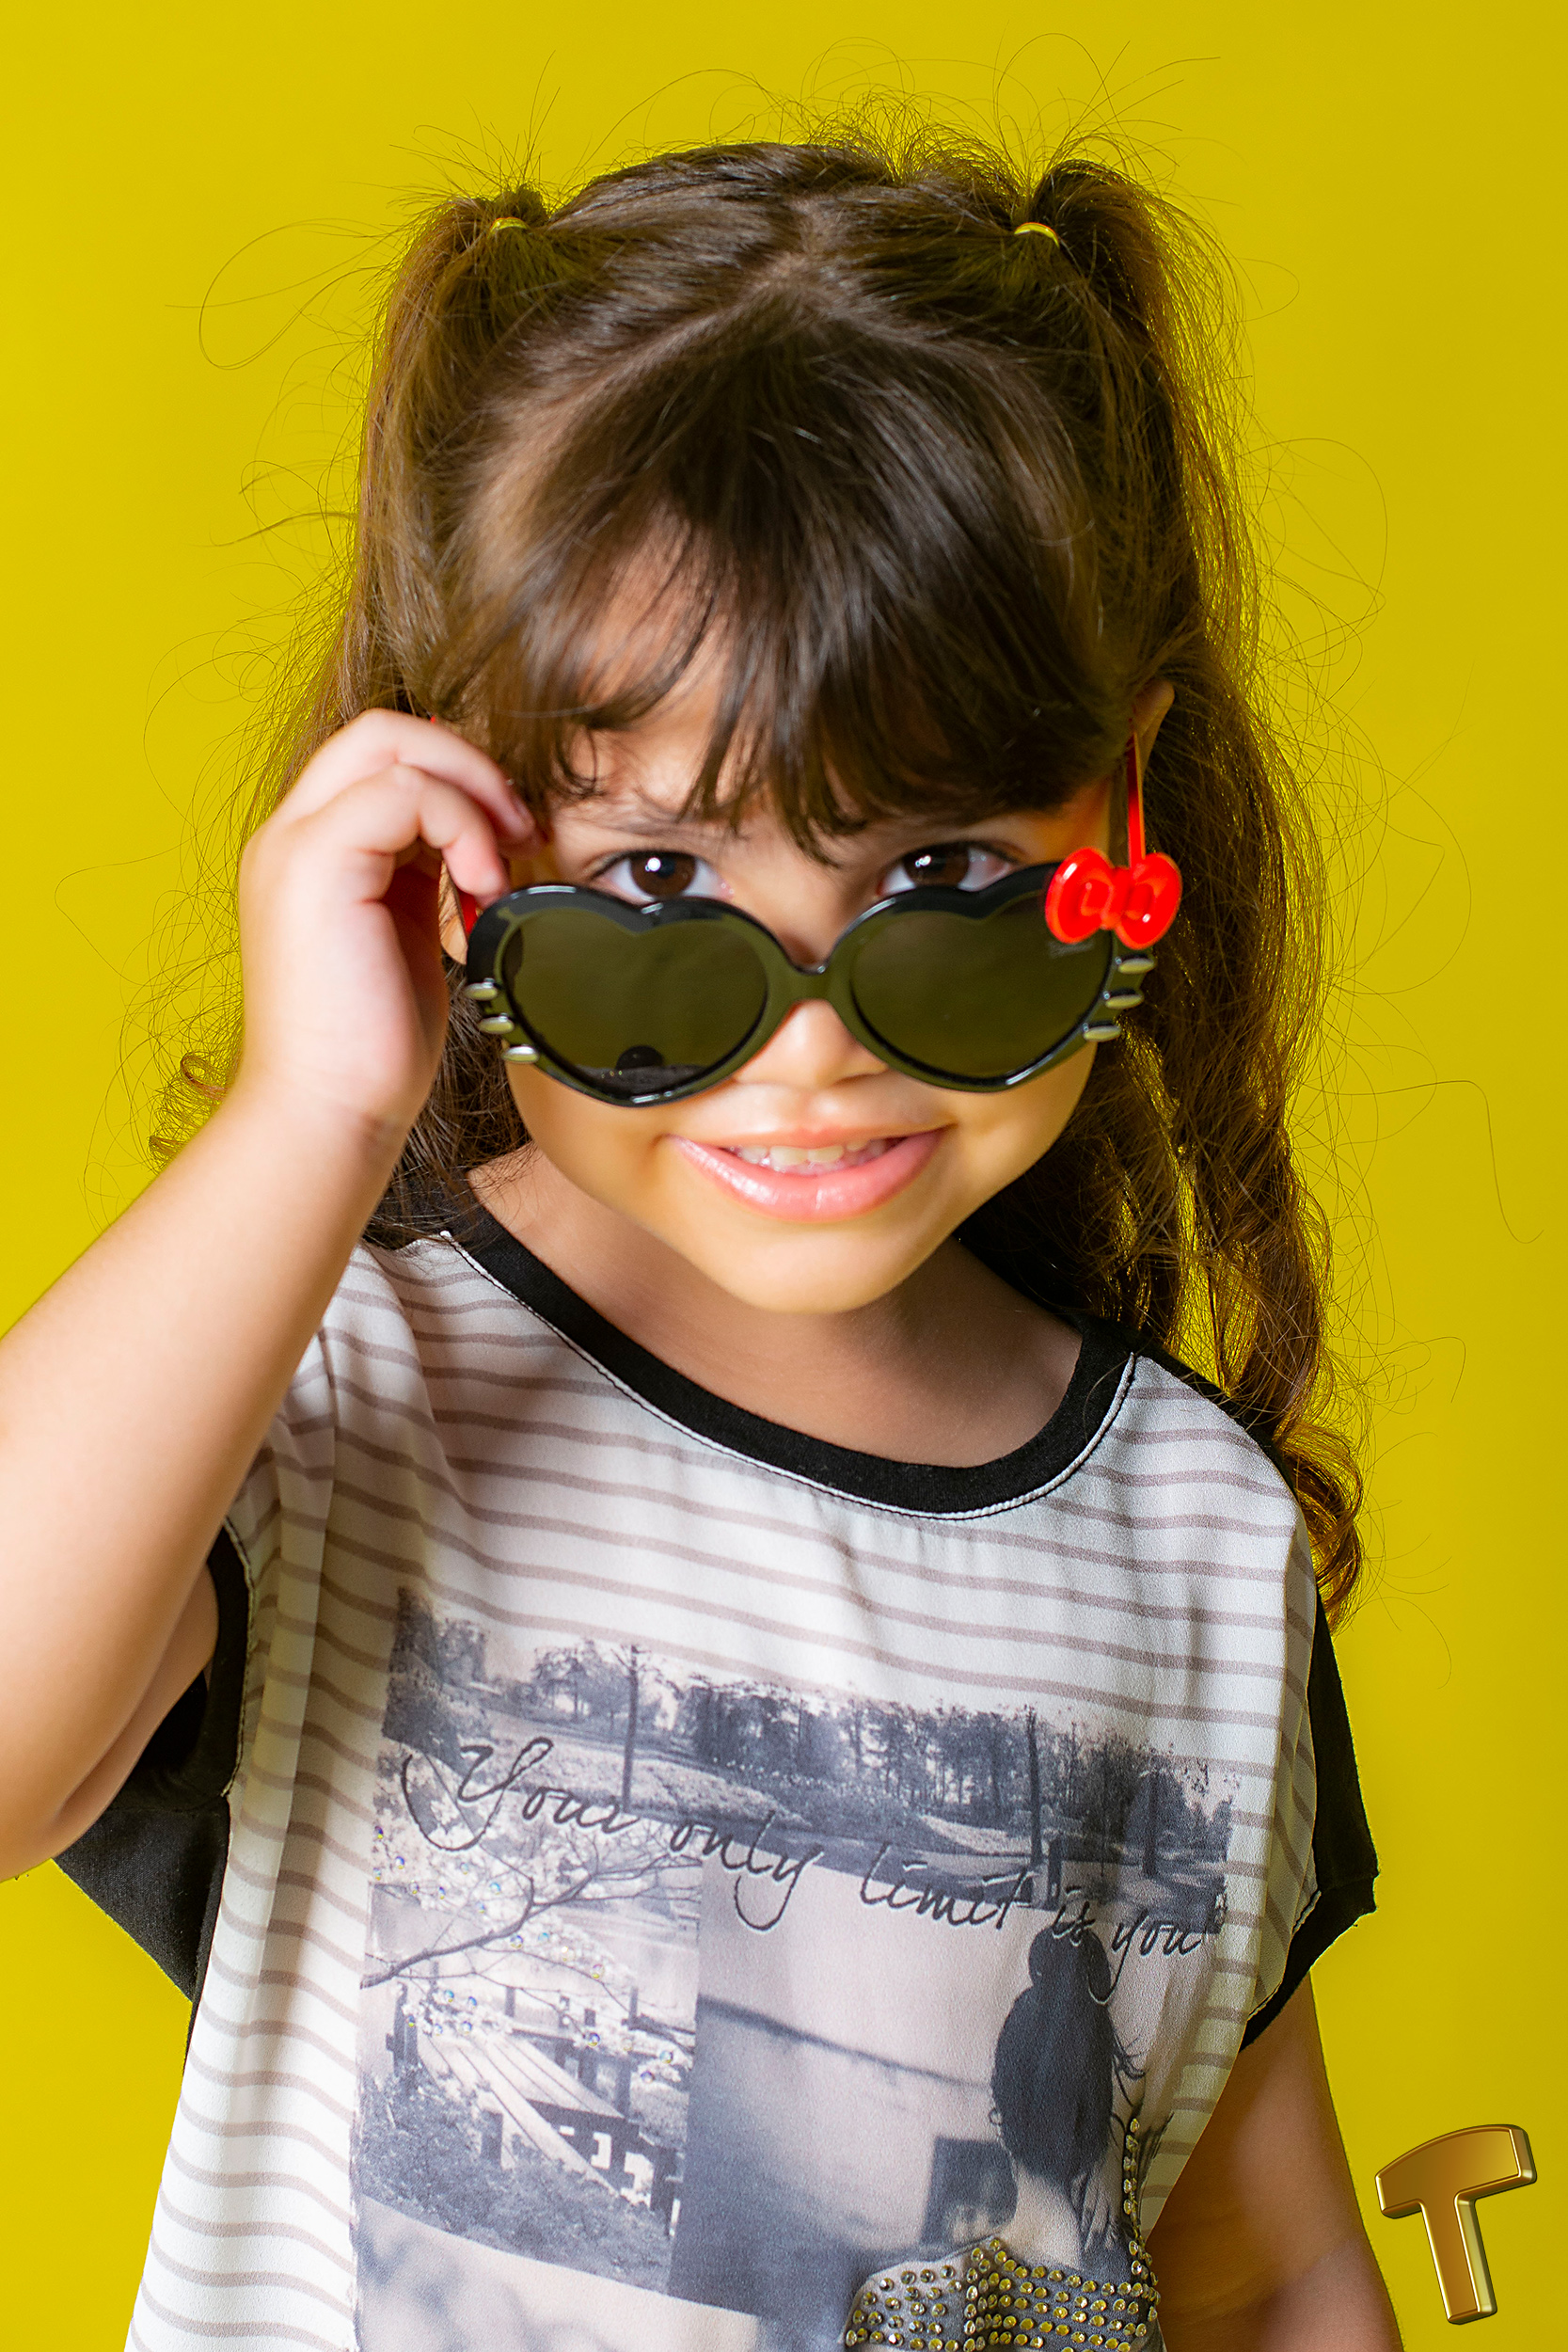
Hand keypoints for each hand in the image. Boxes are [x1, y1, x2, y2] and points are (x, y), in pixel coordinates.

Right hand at [233, 711, 533, 1146]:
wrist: (329, 1114)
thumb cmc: (374, 1050)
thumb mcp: (411, 938)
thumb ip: (429, 877)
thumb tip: (486, 841)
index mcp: (313, 851)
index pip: (383, 760)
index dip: (457, 777)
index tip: (513, 838)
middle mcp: (290, 836)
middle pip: (381, 732)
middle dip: (467, 765)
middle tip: (519, 831)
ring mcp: (294, 845)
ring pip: (389, 744)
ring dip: (470, 793)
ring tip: (499, 868)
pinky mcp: (314, 865)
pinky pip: (403, 793)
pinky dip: (461, 826)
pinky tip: (480, 888)